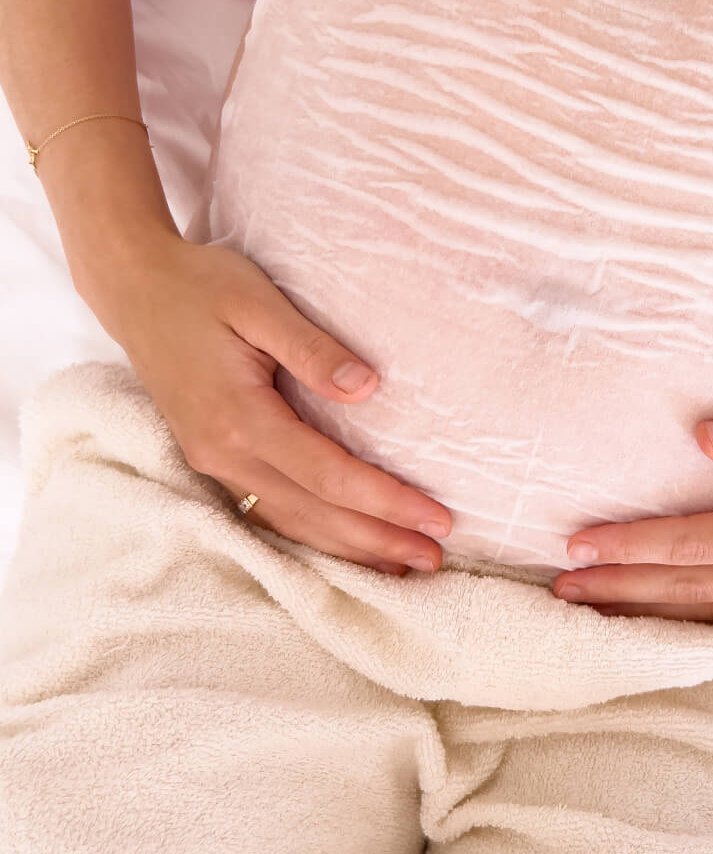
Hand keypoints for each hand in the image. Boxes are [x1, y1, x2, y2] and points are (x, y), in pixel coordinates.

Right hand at [101, 236, 452, 575]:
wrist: (135, 287)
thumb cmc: (202, 285)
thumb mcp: (259, 302)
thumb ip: (312, 348)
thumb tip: (368, 389)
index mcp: (239, 417)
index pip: (328, 474)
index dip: (385, 501)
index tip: (436, 517)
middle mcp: (223, 452)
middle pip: (314, 512)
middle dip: (378, 540)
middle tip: (435, 558)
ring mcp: (214, 460)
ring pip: (291, 521)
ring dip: (349, 547)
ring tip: (404, 567)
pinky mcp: (214, 456)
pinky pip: (270, 509)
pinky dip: (313, 534)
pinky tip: (345, 544)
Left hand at [553, 403, 712, 622]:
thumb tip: (703, 436)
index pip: (691, 546)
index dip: (631, 546)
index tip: (578, 544)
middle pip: (689, 591)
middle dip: (622, 591)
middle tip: (562, 591)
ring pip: (710, 613)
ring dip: (650, 612)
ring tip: (595, 610)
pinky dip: (693, 618)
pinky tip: (664, 618)